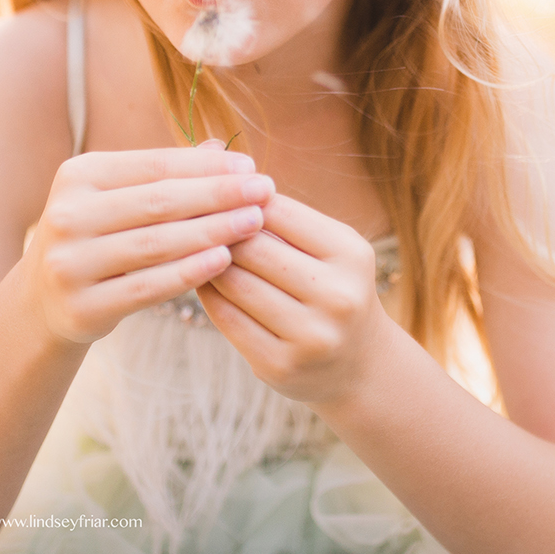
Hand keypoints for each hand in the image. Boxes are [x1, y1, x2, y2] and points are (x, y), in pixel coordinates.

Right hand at [17, 145, 272, 345]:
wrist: (44, 301)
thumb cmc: (98, 238)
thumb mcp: (120, 198)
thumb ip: (166, 175)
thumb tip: (222, 148)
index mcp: (77, 176)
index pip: (153, 165)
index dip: (206, 165)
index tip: (251, 165)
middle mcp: (67, 215)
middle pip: (158, 202)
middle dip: (218, 195)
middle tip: (265, 191)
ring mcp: (70, 263)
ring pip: (156, 244)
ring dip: (212, 231)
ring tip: (254, 222)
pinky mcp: (81, 307)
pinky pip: (146, 288)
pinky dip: (189, 272)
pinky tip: (224, 260)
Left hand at [197, 193, 389, 404]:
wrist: (359, 363)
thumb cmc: (333, 288)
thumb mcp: (331, 249)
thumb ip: (287, 220)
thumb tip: (225, 187)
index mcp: (351, 255)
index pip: (281, 212)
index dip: (244, 200)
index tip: (221, 195)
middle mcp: (337, 296)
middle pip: (254, 249)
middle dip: (222, 233)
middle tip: (197, 222)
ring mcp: (311, 336)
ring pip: (236, 284)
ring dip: (209, 264)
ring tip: (195, 250)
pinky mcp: (280, 365)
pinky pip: (228, 319)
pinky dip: (209, 296)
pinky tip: (202, 282)